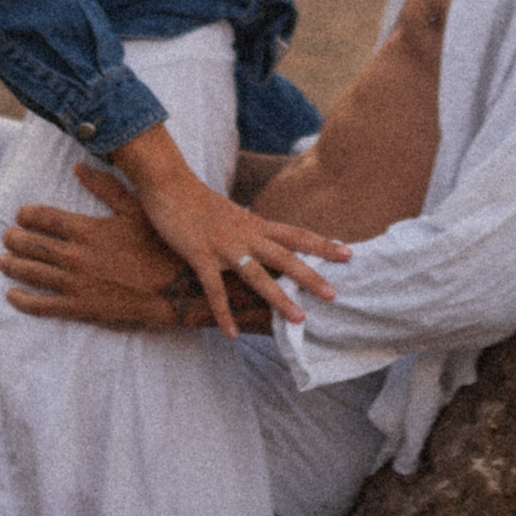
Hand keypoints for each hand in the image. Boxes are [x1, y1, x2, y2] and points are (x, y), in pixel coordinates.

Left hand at [2, 180, 197, 333]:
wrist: (176, 288)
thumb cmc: (158, 246)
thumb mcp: (135, 210)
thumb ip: (105, 187)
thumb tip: (78, 167)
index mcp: (86, 228)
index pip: (44, 218)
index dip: (27, 215)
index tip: (21, 215)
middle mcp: (75, 255)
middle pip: (31, 245)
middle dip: (14, 240)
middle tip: (6, 238)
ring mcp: (76, 283)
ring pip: (33, 273)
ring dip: (13, 266)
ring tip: (3, 262)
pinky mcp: (81, 307)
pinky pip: (43, 305)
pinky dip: (23, 300)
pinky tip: (12, 295)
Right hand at [61, 134, 349, 338]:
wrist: (167, 181)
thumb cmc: (196, 199)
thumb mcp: (230, 214)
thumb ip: (247, 229)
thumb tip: (261, 242)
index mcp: (254, 223)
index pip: (295, 234)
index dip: (322, 244)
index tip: (348, 253)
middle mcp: (245, 233)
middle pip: (285, 256)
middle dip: (311, 275)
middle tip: (334, 294)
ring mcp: (224, 244)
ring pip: (258, 274)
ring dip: (279, 298)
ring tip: (298, 318)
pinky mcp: (200, 253)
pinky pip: (215, 288)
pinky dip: (223, 312)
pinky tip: (231, 334)